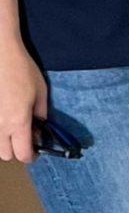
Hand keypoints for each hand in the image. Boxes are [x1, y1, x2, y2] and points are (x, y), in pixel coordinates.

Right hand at [0, 39, 47, 164]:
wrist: (1, 57)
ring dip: (5, 142)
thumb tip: (39, 130)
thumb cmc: (22, 71)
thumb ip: (41, 115)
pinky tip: (4, 117)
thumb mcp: (40, 92)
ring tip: (13, 126)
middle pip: (6, 155)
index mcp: (17, 122)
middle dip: (17, 150)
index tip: (36, 150)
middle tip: (25, 136)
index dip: (31, 155)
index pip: (22, 154)